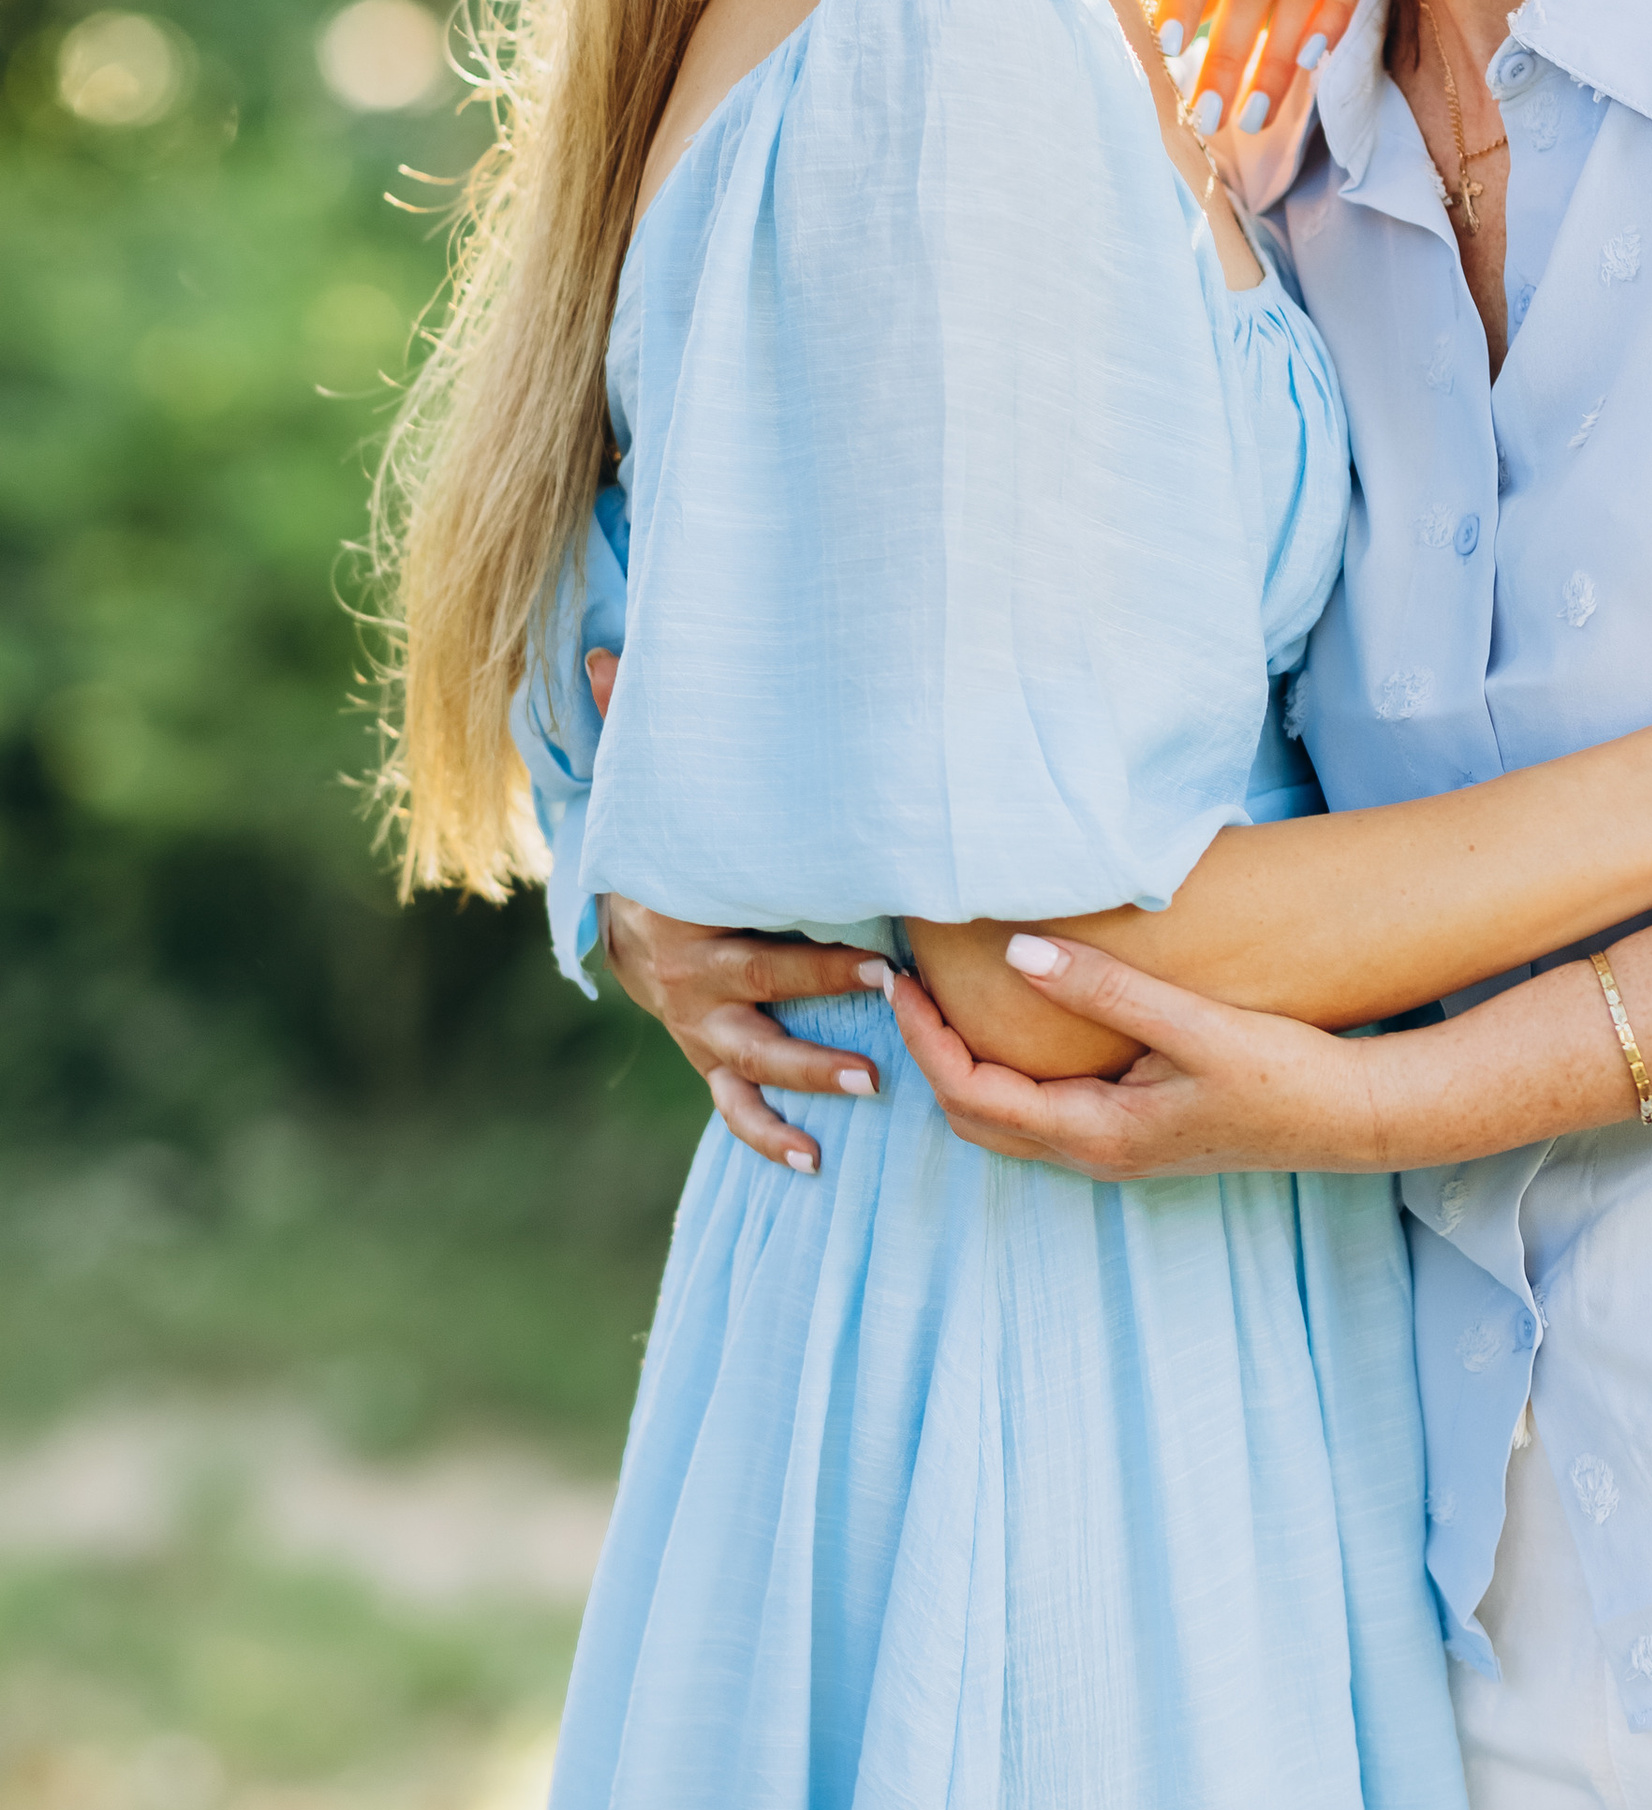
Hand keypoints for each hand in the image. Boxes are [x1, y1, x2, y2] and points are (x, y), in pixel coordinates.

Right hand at [585, 648, 876, 1172]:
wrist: (613, 906)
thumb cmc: (655, 842)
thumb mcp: (644, 789)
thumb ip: (636, 726)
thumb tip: (605, 647)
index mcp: (681, 920)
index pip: (756, 939)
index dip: (817, 957)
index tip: (882, 962)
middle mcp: (686, 982)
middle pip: (760, 1003)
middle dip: (823, 1013)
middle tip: (888, 1025)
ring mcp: (693, 1027)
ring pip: (750, 1064)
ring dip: (807, 1081)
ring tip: (869, 1089)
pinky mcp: (703, 1056)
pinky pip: (731, 1105)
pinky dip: (766, 1136)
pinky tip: (813, 1162)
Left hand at [879, 940, 1390, 1181]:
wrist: (1356, 1120)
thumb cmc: (1286, 1075)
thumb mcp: (1194, 1025)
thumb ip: (1104, 990)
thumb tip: (1018, 952)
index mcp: (1097, 1134)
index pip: (974, 1092)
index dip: (925, 1039)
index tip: (902, 981)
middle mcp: (1096, 1153)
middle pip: (975, 1116)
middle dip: (929, 1055)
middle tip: (909, 987)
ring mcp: (1116, 1150)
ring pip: (1006, 1119)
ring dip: (964, 1066)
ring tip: (947, 1000)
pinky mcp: (1136, 1134)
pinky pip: (1042, 1112)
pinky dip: (1006, 1073)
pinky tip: (1016, 1025)